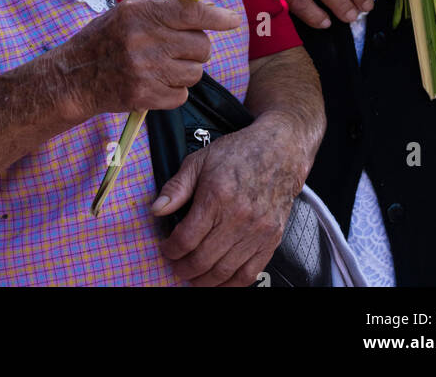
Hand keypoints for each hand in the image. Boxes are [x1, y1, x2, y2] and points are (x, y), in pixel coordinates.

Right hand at [57, 0, 241, 118]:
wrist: (76, 75)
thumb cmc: (106, 38)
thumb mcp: (129, 11)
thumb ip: (164, 10)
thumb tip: (203, 11)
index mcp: (142, 13)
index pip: (190, 12)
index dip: (216, 16)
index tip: (233, 20)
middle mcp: (145, 40)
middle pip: (201, 46)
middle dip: (196, 48)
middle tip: (178, 49)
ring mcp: (146, 71)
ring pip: (195, 73)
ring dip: (186, 71)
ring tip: (163, 66)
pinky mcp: (145, 96)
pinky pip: (182, 95)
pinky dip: (174, 91)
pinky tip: (156, 82)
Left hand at [154, 111, 307, 286]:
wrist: (279, 151)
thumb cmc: (239, 153)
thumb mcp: (200, 160)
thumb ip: (176, 187)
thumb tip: (157, 209)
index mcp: (216, 195)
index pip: (186, 238)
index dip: (171, 250)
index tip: (165, 248)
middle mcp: (238, 217)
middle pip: (202, 259)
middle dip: (183, 268)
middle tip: (175, 266)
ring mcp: (257, 231)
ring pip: (223, 272)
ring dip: (203, 280)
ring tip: (193, 276)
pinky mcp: (271, 240)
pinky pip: (248, 274)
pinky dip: (230, 284)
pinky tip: (218, 280)